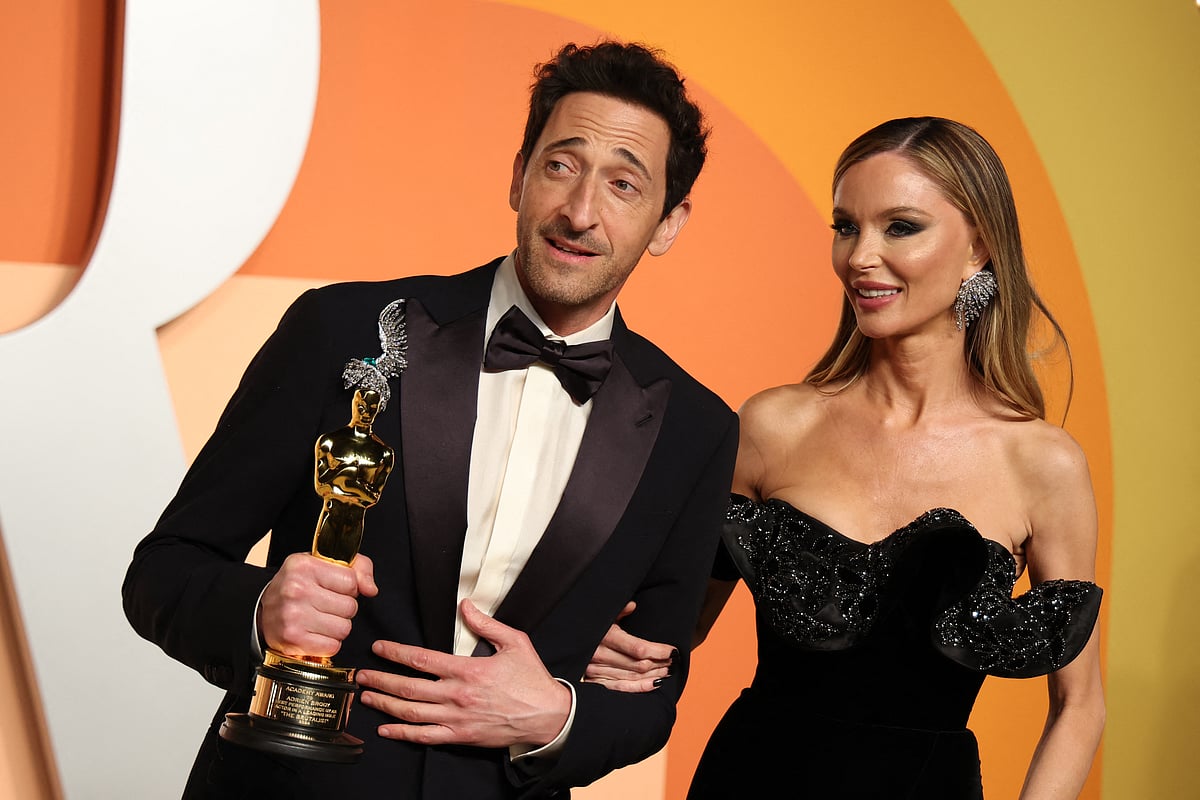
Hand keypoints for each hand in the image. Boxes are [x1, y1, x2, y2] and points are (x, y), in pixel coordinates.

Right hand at [259, 552, 376, 657]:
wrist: (262, 610)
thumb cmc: (297, 586)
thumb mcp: (323, 564)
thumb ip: (357, 568)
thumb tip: (371, 589)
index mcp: (304, 566)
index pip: (351, 581)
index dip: (349, 587)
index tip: (335, 588)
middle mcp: (297, 590)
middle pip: (350, 607)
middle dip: (344, 608)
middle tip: (326, 606)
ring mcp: (293, 616)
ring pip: (344, 629)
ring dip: (337, 627)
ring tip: (321, 619)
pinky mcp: (294, 640)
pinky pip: (332, 646)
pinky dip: (328, 643)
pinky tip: (315, 633)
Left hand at [356, 599, 571, 748]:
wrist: (549, 716)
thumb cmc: (532, 678)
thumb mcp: (515, 642)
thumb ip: (486, 623)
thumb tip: (465, 605)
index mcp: (468, 670)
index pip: (422, 659)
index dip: (396, 653)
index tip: (379, 648)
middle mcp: (457, 695)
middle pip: (409, 687)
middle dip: (381, 679)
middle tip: (361, 674)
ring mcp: (457, 718)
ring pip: (412, 712)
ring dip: (386, 704)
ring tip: (367, 696)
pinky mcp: (461, 737)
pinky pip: (426, 737)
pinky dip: (403, 734)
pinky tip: (386, 729)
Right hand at [583, 601, 674, 692]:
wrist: (564, 640)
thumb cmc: (587, 625)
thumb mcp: (601, 614)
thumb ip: (618, 610)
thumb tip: (632, 605)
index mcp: (605, 636)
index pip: (639, 648)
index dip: (659, 651)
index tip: (673, 650)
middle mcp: (599, 654)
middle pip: (638, 665)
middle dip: (659, 663)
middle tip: (673, 662)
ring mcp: (595, 670)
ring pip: (632, 677)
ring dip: (653, 675)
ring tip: (667, 672)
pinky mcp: (593, 681)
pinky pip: (619, 688)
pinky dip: (639, 688)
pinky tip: (653, 685)